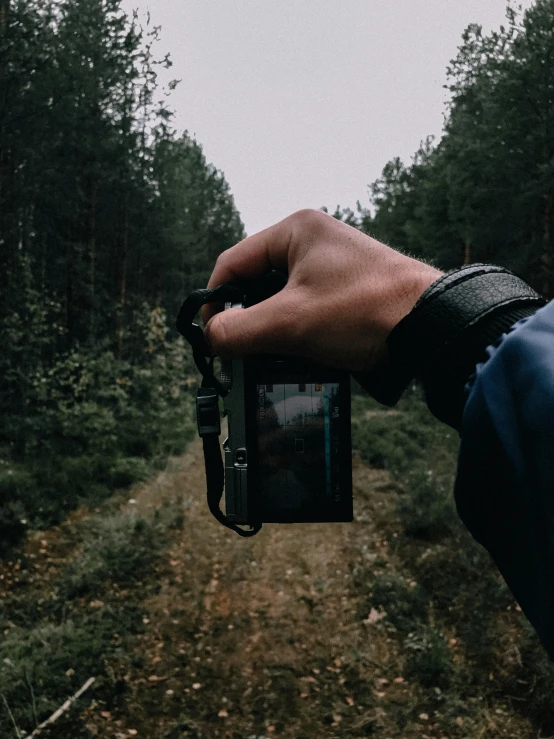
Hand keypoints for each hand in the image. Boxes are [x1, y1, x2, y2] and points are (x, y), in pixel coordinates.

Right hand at [202, 209, 441, 371]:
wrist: (432, 327)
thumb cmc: (366, 311)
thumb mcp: (291, 323)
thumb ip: (239, 330)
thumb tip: (211, 338)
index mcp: (295, 230)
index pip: (232, 263)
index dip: (215, 300)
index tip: (212, 335)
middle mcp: (312, 241)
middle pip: (255, 282)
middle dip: (246, 318)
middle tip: (241, 350)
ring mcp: (332, 265)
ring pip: (280, 298)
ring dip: (271, 328)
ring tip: (270, 356)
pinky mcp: (346, 289)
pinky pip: (305, 308)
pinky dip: (295, 330)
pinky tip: (296, 354)